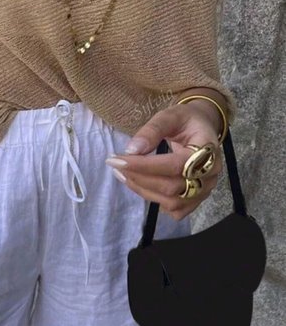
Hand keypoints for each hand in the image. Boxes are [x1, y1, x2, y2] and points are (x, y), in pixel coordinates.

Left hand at [105, 101, 222, 220]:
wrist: (202, 128)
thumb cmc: (186, 120)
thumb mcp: (170, 116)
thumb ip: (152, 130)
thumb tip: (132, 150)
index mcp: (208, 150)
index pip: (175, 165)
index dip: (144, 166)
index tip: (117, 160)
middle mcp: (210, 174)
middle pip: (172, 187)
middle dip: (139, 178)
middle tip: (115, 165)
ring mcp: (205, 189)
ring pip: (172, 201)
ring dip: (142, 190)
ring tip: (122, 174)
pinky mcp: (197, 198)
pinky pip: (175, 209)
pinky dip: (154, 199)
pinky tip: (139, 184)